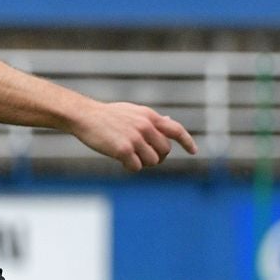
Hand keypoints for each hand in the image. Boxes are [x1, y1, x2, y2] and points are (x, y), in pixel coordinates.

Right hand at [72, 101, 197, 171]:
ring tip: (129, 157)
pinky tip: (120, 161)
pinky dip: (130, 167)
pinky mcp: (124, 150)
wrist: (85, 116)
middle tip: (143, 157)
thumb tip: (170, 120)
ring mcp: (135, 138)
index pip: (175, 129)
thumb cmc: (108, 115)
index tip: (193, 151)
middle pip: (165, 151)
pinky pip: (136, 167)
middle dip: (157, 157)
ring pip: (152, 161)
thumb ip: (152, 119)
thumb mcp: (134, 112)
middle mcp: (146, 126)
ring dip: (142, 163)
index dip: (187, 141)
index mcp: (149, 116)